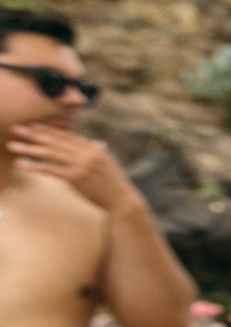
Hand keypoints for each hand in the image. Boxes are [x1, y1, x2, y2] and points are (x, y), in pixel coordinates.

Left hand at [6, 123, 139, 211]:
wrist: (121, 200)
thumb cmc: (113, 183)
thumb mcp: (108, 163)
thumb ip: (98, 152)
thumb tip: (97, 143)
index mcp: (94, 148)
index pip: (67, 136)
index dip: (48, 130)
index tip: (32, 126)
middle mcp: (88, 153)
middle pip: (56, 141)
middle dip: (34, 135)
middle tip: (16, 130)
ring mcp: (81, 165)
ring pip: (50, 153)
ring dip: (29, 149)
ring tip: (12, 146)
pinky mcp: (75, 178)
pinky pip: (50, 169)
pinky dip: (34, 166)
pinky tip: (21, 164)